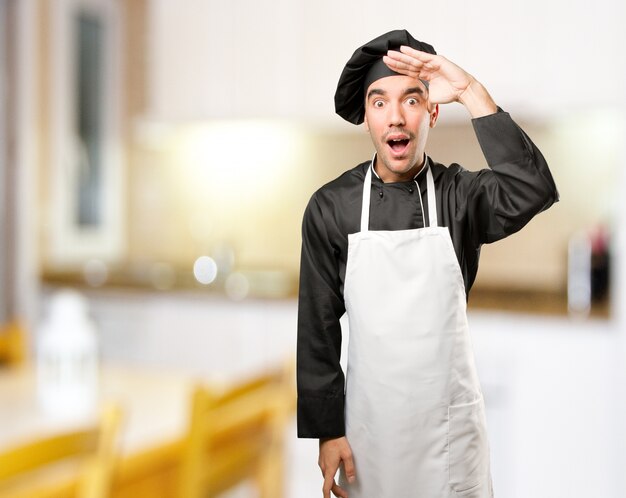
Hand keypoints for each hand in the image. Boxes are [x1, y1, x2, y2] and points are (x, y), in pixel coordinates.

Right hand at [318, 436, 354, 497]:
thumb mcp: (347, 454)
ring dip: (333, 485)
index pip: (327, 487)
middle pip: (328, 484)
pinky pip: (325, 471)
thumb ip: (349, 468)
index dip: (327, 496)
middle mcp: (323, 467)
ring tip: (341, 488)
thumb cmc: (337, 440)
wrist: (328, 430)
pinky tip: (334, 475)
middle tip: (344, 495)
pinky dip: (330, 478)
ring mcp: (322, 463)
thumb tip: (351, 480)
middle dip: (336, 491)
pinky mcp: (322, 459)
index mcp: (329, 468)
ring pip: (326, 478)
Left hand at [383, 46, 497, 116]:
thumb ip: (424, 99)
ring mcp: (432, 62)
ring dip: (401, 56)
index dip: (398, 69)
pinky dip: (412, 53)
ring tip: (390, 54)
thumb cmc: (450, 93)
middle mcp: (427, 67)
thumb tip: (420, 109)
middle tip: (384, 58)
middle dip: (396, 61)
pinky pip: (422, 56)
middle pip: (409, 63)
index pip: (408, 71)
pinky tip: (402, 49)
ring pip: (413, 59)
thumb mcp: (431, 98)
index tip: (387, 67)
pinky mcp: (437, 60)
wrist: (462, 91)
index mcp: (425, 74)